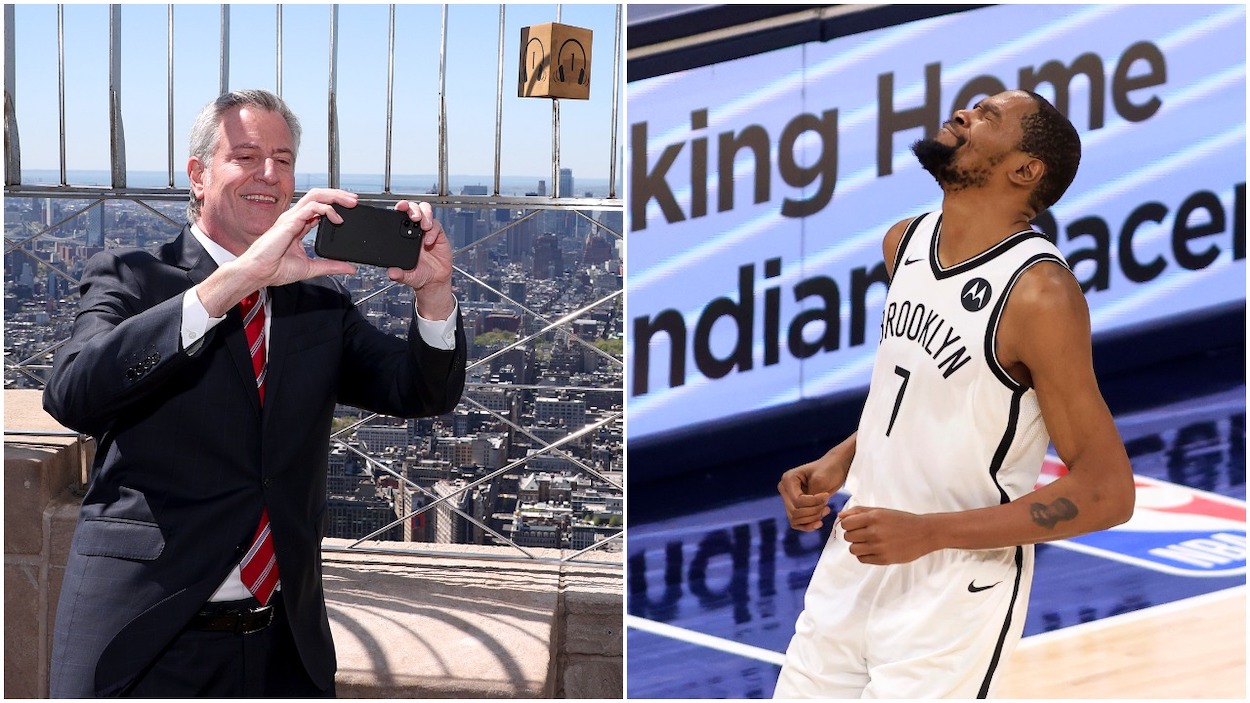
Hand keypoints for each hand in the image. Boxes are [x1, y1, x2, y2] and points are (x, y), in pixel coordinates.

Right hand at [198, 189, 358, 316]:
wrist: (258, 273)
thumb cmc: (275, 269)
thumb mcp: (312, 268)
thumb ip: (331, 266)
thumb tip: (350, 268)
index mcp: (298, 226)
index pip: (318, 207)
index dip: (335, 204)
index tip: (351, 209)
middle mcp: (294, 218)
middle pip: (318, 196)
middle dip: (339, 195)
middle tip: (355, 200)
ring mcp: (291, 218)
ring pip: (316, 195)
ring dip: (335, 196)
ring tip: (351, 202)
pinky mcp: (290, 222)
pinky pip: (311, 207)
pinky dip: (327, 209)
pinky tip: (337, 218)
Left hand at [387, 200, 454, 319]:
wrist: (434, 280)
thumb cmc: (418, 274)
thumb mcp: (406, 276)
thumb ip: (399, 274)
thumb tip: (391, 273)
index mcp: (402, 235)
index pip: (400, 216)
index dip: (400, 208)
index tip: (399, 207)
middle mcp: (414, 230)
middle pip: (414, 208)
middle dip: (413, 208)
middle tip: (414, 217)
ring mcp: (427, 231)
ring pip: (426, 212)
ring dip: (425, 215)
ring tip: (424, 226)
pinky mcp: (438, 234)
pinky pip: (436, 226)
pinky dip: (433, 231)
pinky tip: (430, 241)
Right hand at [778, 458, 846, 531]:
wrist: (836, 468)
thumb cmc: (829, 470)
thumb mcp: (821, 480)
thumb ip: (812, 495)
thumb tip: (805, 510)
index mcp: (788, 479)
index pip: (797, 500)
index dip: (813, 503)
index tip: (826, 495)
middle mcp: (785, 490)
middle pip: (795, 511)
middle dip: (813, 511)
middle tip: (826, 505)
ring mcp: (789, 500)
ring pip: (795, 519)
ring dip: (812, 518)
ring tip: (825, 510)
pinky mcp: (796, 507)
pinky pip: (797, 523)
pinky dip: (808, 526)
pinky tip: (819, 522)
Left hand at [838, 506, 937, 564]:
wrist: (923, 533)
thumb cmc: (901, 520)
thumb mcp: (881, 511)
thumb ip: (859, 511)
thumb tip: (840, 516)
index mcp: (874, 517)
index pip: (846, 524)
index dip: (848, 525)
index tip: (855, 525)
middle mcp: (875, 532)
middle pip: (848, 537)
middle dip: (853, 535)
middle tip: (864, 534)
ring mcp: (879, 547)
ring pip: (853, 549)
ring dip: (857, 546)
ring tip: (868, 542)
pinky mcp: (883, 559)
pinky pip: (862, 559)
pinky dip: (864, 555)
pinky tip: (873, 549)